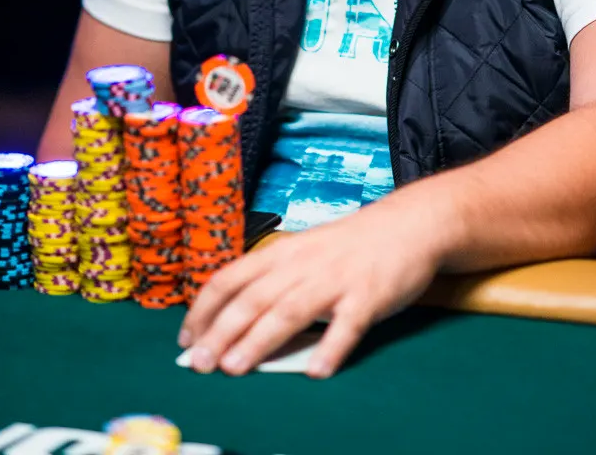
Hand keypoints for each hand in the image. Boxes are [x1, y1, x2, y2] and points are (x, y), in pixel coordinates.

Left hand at [177, 188, 446, 377]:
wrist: (409, 224)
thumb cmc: (350, 245)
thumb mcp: (307, 254)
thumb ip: (276, 282)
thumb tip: (236, 324)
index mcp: (283, 252)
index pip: (231, 278)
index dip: (205, 309)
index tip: (186, 338)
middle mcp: (304, 264)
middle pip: (255, 298)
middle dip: (223, 332)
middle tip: (200, 364)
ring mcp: (337, 279)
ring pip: (291, 310)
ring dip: (260, 340)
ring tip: (236, 368)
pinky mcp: (369, 295)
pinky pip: (347, 325)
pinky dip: (331, 348)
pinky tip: (316, 371)